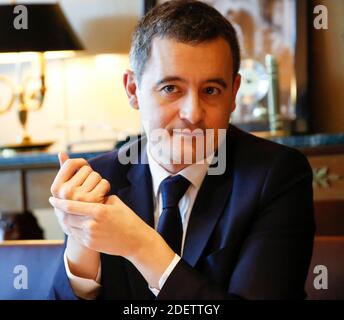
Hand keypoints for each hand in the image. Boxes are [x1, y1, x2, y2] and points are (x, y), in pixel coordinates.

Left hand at [48, 195, 175, 287]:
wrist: (135, 240)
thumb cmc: (127, 218)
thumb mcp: (115, 202)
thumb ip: (99, 198)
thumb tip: (86, 194)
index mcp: (98, 211)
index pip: (72, 206)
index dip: (59, 203)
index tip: (51, 199)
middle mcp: (92, 224)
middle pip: (67, 217)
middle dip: (60, 211)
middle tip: (56, 205)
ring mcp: (90, 236)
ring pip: (69, 227)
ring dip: (65, 220)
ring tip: (63, 214)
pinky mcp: (90, 244)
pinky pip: (75, 235)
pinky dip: (72, 228)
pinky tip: (73, 223)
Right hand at [50, 152, 109, 235]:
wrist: (86, 232)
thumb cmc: (76, 206)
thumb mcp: (66, 190)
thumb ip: (64, 171)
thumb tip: (61, 153)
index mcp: (56, 188)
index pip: (70, 163)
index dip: (80, 163)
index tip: (84, 168)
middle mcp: (66, 193)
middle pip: (86, 169)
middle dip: (90, 176)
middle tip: (88, 189)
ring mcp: (79, 198)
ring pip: (96, 175)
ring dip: (98, 182)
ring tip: (94, 194)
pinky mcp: (93, 202)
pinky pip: (104, 183)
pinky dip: (106, 188)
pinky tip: (102, 197)